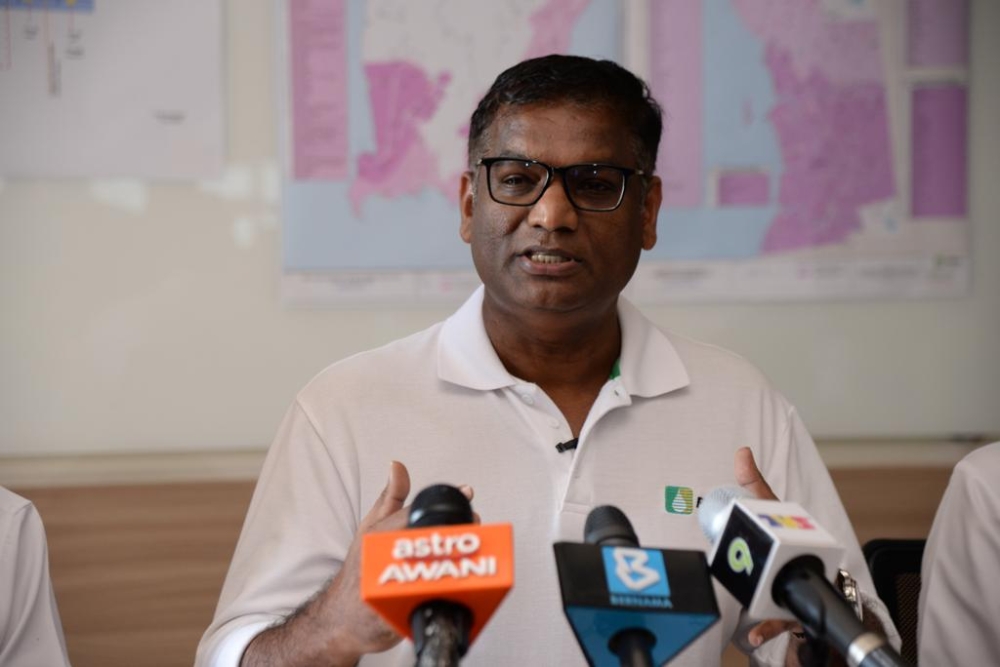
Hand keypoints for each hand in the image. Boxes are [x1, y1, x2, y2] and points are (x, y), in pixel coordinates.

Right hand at [242, 461, 476, 666]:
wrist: (341, 619)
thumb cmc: (359, 570)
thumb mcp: (371, 527)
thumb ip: (391, 497)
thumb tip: (397, 465)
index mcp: (376, 536)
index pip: (413, 515)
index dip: (443, 505)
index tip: (467, 494)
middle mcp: (378, 560)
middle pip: (424, 542)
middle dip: (455, 533)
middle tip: (476, 524)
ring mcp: (384, 590)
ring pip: (428, 575)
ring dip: (455, 564)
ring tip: (475, 554)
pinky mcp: (393, 618)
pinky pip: (425, 606)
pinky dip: (445, 597)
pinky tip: (462, 588)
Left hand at [734, 447, 803, 663]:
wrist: (815, 582)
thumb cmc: (792, 543)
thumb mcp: (773, 512)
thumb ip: (755, 483)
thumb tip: (741, 452)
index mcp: (797, 536)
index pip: (789, 524)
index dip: (777, 518)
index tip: (767, 513)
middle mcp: (803, 560)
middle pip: (787, 561)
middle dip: (771, 562)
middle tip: (752, 560)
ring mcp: (800, 587)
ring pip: (787, 595)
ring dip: (772, 604)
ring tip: (755, 610)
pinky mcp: (794, 611)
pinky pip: (780, 622)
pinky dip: (767, 629)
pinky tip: (753, 636)